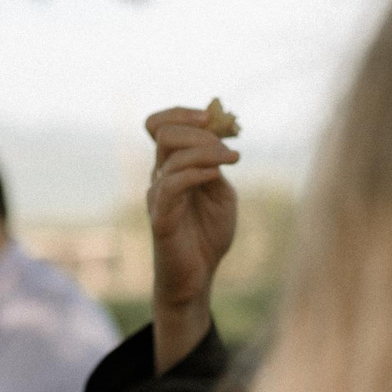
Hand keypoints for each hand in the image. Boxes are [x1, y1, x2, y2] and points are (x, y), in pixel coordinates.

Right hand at [143, 106, 239, 369]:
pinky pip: (172, 184)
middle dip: (200, 130)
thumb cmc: (208, 236)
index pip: (160, 125)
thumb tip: (219, 138)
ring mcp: (158, 197)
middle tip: (228, 146)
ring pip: (171, 154)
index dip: (182, 113)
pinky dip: (198, 172)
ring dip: (207, 150)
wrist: (199, 278)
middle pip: (165, 132)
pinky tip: (217, 177)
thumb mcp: (221, 193)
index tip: (213, 118)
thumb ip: (216, 166)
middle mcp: (159, 178)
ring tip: (233, 160)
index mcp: (170, 168)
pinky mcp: (161, 218)